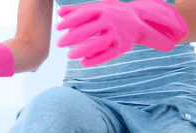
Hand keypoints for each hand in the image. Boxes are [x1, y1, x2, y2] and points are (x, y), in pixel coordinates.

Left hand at [55, 0, 186, 66]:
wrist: (137, 20)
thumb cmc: (111, 13)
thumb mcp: (98, 6)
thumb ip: (78, 10)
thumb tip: (59, 13)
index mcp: (102, 10)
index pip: (82, 16)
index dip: (68, 22)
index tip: (57, 28)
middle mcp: (109, 22)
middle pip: (86, 31)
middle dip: (70, 38)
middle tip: (58, 44)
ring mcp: (115, 35)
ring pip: (96, 45)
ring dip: (81, 51)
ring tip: (69, 56)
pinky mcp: (121, 47)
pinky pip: (106, 56)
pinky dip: (94, 60)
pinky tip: (83, 62)